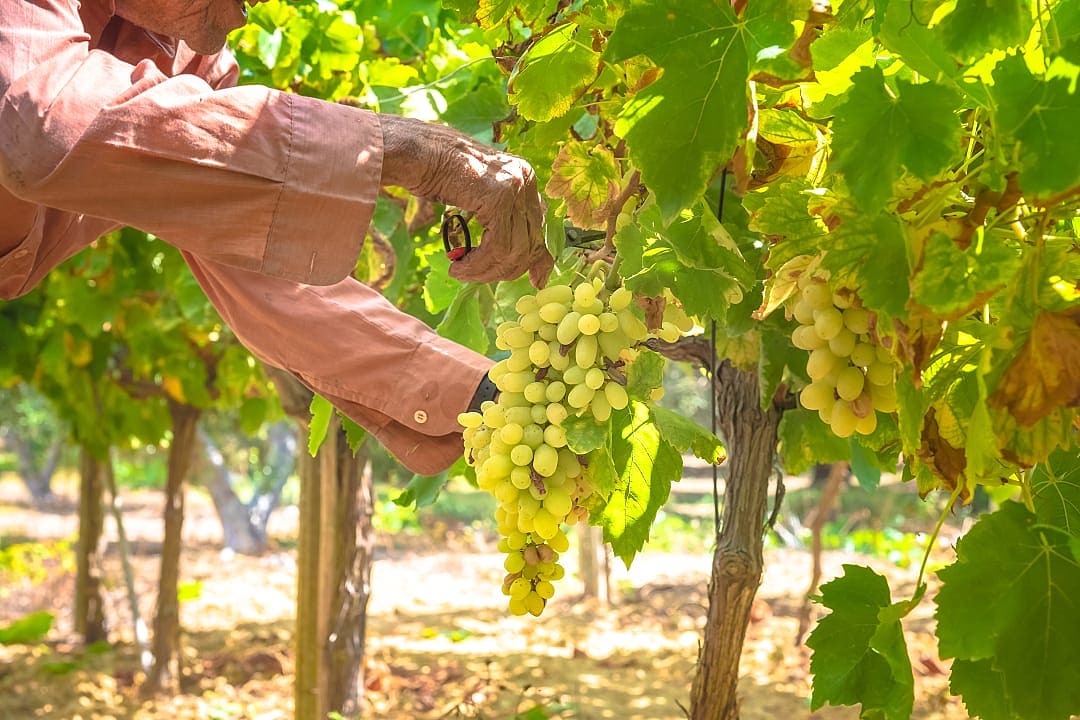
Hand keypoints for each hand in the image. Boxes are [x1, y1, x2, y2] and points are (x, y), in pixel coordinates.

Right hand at [379, 115, 551, 287]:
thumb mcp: (479, 196)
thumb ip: (504, 219)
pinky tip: (458, 266)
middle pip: (529, 244)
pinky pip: (497, 248)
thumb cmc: (438, 173)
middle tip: (473, 275)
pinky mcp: (498, 197)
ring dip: (485, 271)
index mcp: (525, 177)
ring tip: (460, 271)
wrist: (414, 151)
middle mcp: (525, 179)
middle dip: (502, 270)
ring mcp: (514, 186)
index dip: (538, 260)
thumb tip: (524, 254)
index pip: (540, 229)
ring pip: (514, 251)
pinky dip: (477, 265)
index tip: (536, 282)